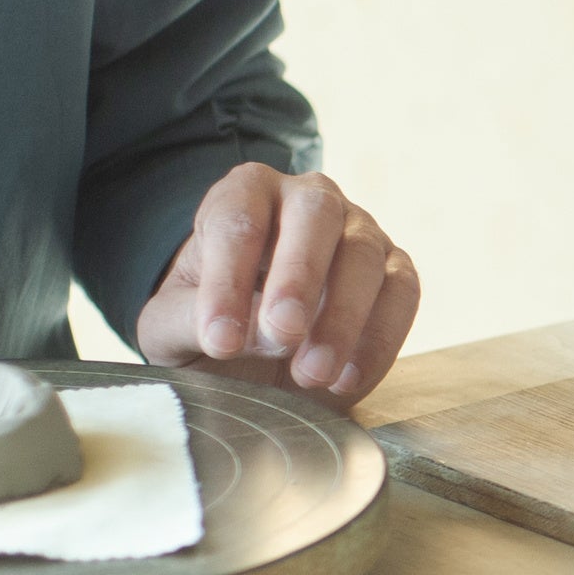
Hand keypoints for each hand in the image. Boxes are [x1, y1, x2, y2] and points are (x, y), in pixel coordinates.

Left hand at [131, 164, 419, 405]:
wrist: (256, 352)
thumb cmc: (212, 325)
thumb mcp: (171, 328)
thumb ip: (194, 322)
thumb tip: (256, 333)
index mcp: (244, 194)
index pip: (236, 220)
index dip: (228, 279)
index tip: (220, 340)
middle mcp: (308, 199)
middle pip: (316, 213)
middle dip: (299, 274)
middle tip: (281, 333)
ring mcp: (360, 231)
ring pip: (365, 254)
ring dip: (341, 318)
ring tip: (311, 375)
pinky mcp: (395, 271)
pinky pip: (402, 294)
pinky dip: (379, 339)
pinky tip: (346, 380)